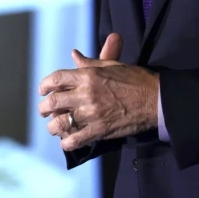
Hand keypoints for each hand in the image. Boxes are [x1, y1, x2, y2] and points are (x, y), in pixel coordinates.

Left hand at [37, 33, 159, 151]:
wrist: (156, 99)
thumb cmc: (135, 79)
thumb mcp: (111, 65)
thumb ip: (90, 62)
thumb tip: (74, 54)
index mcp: (88, 75)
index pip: (56, 79)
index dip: (44, 85)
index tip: (42, 91)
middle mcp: (86, 94)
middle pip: (52, 102)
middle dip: (44, 108)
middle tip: (44, 111)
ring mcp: (92, 114)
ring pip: (60, 123)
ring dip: (53, 126)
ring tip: (54, 127)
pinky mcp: (99, 131)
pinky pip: (75, 140)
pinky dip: (67, 143)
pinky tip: (67, 141)